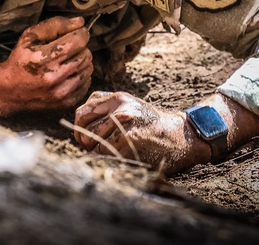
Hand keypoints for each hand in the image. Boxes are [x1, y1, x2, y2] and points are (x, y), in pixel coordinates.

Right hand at [0, 16, 91, 115]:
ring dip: (81, 61)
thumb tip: (80, 22)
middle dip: (79, 47)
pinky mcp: (66, 102)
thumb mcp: (31, 36)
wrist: (10, 89)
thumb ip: (56, 25)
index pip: (79, 40)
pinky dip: (80, 76)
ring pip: (88, 68)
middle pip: (86, 54)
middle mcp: (54, 77)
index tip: (75, 32)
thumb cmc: (21, 59)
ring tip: (67, 60)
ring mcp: (61, 92)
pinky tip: (68, 73)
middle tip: (67, 48)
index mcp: (44, 58)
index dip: (80, 33)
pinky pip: (87, 83)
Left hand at [74, 91, 204, 173]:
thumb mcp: (129, 106)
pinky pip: (104, 154)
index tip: (86, 137)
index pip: (81, 113)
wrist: (181, 136)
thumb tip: (77, 123)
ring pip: (92, 144)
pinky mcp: (129, 141)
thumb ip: (104, 108)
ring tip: (114, 152)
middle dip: (87, 143)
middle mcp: (119, 109)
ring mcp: (124, 125)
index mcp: (116, 98)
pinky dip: (107, 159)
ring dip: (98, 153)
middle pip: (83, 130)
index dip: (79, 128)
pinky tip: (119, 158)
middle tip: (98, 148)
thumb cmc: (151, 124)